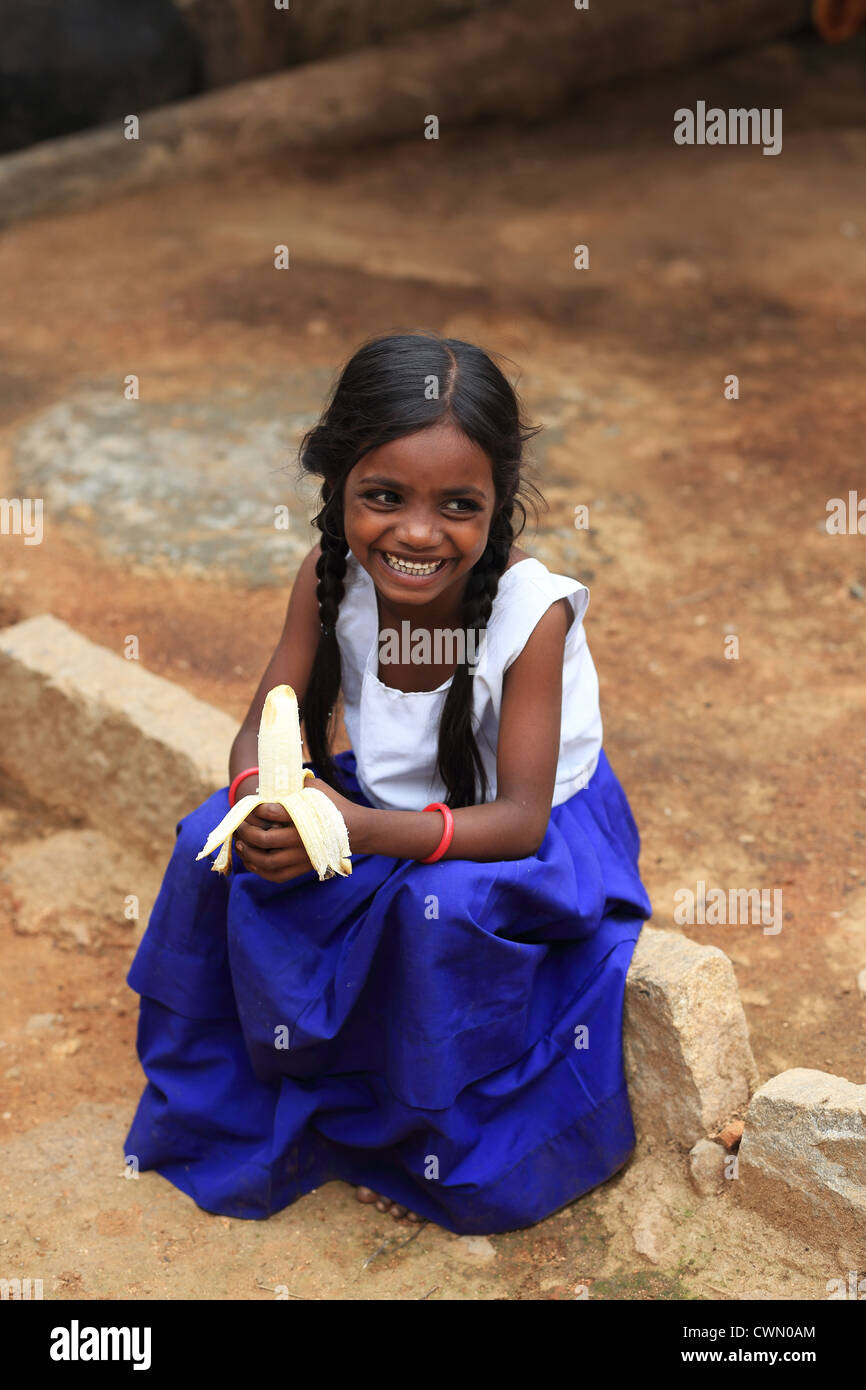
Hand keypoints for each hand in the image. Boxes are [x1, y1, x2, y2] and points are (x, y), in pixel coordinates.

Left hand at [233, 778, 369, 882]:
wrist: (356, 830)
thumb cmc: (335, 806)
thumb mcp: (318, 788)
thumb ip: (296, 784)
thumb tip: (274, 778)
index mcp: (304, 817)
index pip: (271, 812)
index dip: (256, 809)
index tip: (252, 805)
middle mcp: (301, 840)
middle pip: (264, 839)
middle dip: (246, 831)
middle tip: (241, 824)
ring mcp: (301, 857)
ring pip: (266, 861)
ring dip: (248, 853)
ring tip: (240, 843)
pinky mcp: (302, 869)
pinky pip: (275, 875)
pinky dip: (259, 870)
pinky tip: (250, 860)